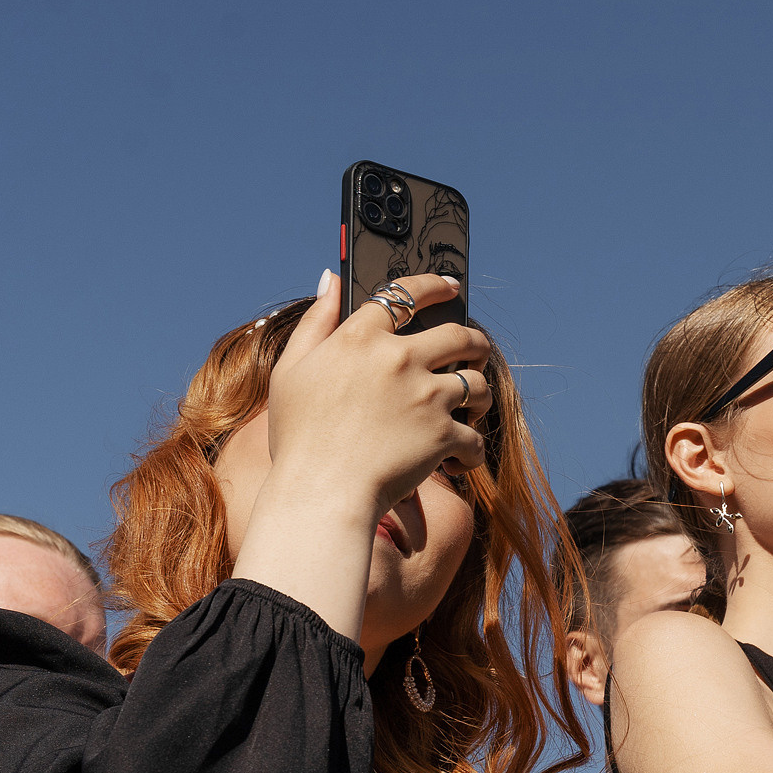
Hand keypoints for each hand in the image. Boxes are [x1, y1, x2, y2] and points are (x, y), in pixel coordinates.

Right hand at [265, 270, 493, 526]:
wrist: (321, 493)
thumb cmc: (299, 437)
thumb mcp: (290, 370)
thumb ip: (316, 321)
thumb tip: (330, 278)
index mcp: (360, 337)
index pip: (403, 293)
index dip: (432, 285)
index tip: (449, 286)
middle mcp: (399, 359)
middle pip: (458, 334)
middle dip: (475, 341)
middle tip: (476, 350)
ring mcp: (426, 396)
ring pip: (478, 383)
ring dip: (481, 394)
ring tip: (473, 408)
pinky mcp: (444, 434)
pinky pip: (476, 437)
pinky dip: (472, 450)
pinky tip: (461, 459)